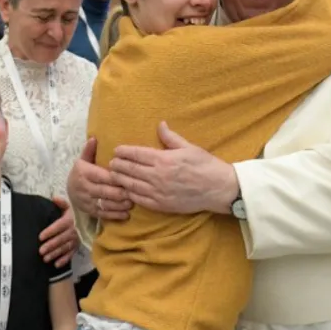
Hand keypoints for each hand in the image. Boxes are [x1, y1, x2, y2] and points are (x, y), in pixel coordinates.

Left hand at [39, 197, 79, 266]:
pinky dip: (64, 259)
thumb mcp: (71, 206)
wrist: (93, 220)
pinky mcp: (78, 246)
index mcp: (69, 220)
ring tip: (45, 258)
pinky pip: (71, 254)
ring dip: (55, 253)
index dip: (50, 231)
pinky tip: (57, 264)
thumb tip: (54, 198)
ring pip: (64, 247)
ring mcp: (76, 240)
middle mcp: (73, 231)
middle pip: (60, 239)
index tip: (40, 237)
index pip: (58, 226)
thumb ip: (62, 204)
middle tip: (41, 251)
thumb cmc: (78, 213)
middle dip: (51, 245)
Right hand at [67, 137, 131, 220]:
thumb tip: (94, 138)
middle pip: (105, 191)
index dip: (116, 178)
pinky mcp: (90, 211)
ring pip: (105, 204)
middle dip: (120, 193)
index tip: (129, 177)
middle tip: (134, 192)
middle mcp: (84, 188)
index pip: (102, 176)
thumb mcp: (83, 160)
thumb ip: (89, 150)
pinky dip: (115, 215)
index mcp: (84, 173)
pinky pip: (103, 214)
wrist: (69, 190)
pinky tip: (126, 214)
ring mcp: (86, 201)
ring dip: (119, 205)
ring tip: (132, 203)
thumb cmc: (82, 172)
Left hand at [109, 121, 238, 214]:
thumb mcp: (189, 147)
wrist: (218, 189)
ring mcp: (158, 192)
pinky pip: (139, 200)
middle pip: (129, 170)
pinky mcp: (161, 205)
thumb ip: (171, 137)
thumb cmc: (205, 165)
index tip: (117, 150)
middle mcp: (157, 176)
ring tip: (114, 176)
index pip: (135, 154)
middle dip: (117, 165)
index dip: (123, 151)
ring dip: (120, 180)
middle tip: (112, 162)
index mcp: (163, 159)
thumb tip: (160, 125)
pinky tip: (126, 190)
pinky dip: (130, 194)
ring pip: (130, 186)